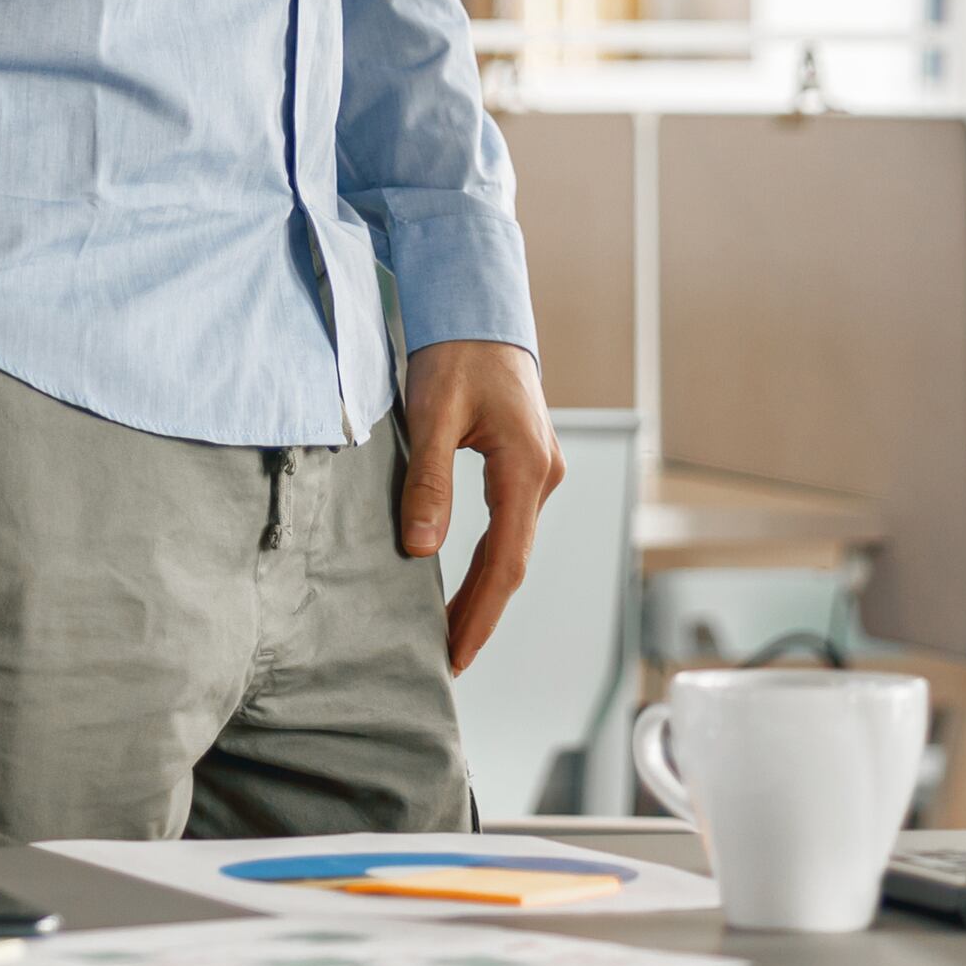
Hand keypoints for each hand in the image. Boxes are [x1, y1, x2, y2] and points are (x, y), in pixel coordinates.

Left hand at [397, 339, 564, 675]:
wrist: (478, 306)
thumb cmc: (456, 352)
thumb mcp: (432, 414)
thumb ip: (428, 483)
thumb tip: (421, 549)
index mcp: (526, 468)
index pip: (506, 562)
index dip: (480, 615)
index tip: (455, 656)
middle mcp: (544, 475)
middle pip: (513, 562)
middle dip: (480, 614)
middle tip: (446, 659)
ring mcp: (540, 470)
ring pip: (512, 546)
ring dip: (483, 590)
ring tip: (449, 632)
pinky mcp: (527, 463)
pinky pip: (509, 525)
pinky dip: (487, 560)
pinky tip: (463, 581)